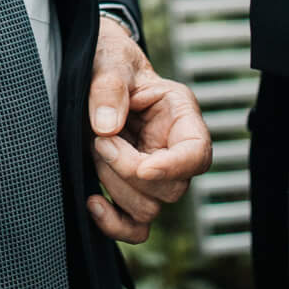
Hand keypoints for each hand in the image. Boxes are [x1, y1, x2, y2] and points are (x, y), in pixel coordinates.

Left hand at [84, 15, 211, 242]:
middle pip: (171, 189)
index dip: (174, 168)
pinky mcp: (131, 192)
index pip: (196, 153)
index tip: (143, 167)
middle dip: (128, 169)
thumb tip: (106, 127)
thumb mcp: (109, 60)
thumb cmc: (109, 61)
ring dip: (115, 186)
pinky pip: (134, 227)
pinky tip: (93, 201)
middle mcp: (172, 149)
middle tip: (100, 140)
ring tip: (95, 150)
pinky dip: (114, 224)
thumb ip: (109, 87)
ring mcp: (154, 175)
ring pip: (149, 209)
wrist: (91, 72)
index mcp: (180, 115)